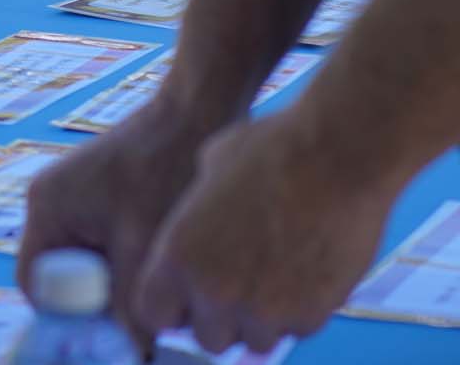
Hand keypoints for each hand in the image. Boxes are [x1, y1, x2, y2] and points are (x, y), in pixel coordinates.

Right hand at [18, 95, 206, 351]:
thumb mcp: (146, 248)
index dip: (68, 319)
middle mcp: (52, 203)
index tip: (107, 336)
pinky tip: (159, 264)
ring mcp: (75, 198)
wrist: (197, 113)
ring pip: (88, 266)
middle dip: (98, 304)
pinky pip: (103, 248)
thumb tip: (133, 355)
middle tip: (139, 318)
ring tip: (155, 286)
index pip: (36, 284)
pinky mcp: (101, 198)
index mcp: (47, 208)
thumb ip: (130, 306)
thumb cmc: (166, 172)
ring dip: (118, 284)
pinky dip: (128, 264)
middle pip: (62, 279)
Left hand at [134, 107, 393, 355]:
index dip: (170, 303)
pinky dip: (298, 308)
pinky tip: (306, 265)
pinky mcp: (309, 317)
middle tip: (236, 278)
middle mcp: (215, 291)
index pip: (153, 312)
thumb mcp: (209, 167)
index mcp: (179, 254)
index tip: (185, 291)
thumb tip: (199, 231)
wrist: (335, 154)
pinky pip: (295, 329)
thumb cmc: (270, 147)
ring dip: (258, 316)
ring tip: (273, 269)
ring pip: (253, 340)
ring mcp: (264, 311)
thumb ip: (196, 214)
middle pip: (206, 336)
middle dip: (218, 315)